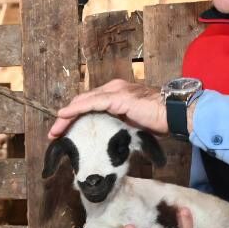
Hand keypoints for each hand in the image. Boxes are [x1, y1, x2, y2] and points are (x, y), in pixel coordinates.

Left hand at [50, 79, 168, 138]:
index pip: (89, 104)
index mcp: (116, 94)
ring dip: (66, 116)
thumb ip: (117, 126)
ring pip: (83, 102)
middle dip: (66, 118)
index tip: (63, 131)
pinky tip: (64, 116)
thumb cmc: (158, 120)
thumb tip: (107, 138)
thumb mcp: (131, 124)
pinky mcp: (117, 97)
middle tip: (54, 133)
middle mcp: (113, 89)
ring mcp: (114, 92)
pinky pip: (91, 103)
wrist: (174, 114)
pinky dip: (76, 109)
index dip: (74, 116)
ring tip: (55, 130)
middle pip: (82, 102)